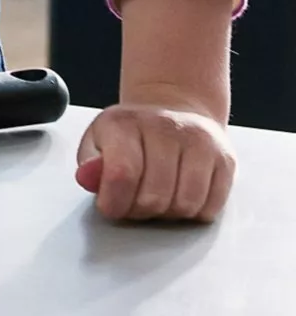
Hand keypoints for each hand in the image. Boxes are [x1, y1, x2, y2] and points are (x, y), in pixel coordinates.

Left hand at [81, 0, 240, 222]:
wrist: (175, 106)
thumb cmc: (127, 133)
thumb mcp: (96, 140)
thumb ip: (89, 162)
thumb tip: (92, 179)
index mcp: (125, 123)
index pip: (120, 176)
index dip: (111, 199)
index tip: (109, 202)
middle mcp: (166, 129)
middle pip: (152, 195)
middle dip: (137, 207)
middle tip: (132, 198)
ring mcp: (200, 143)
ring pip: (183, 202)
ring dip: (165, 210)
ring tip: (155, 193)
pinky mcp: (226, 159)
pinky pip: (211, 204)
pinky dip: (193, 209)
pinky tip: (181, 192)